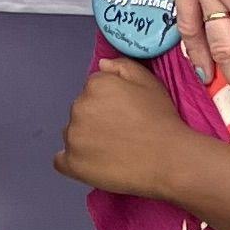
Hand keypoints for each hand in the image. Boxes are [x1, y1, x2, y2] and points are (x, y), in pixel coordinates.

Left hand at [55, 55, 193, 203]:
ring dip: (86, 138)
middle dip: (96, 118)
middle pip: (82, 110)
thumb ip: (122, 66)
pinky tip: (92, 162)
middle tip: (120, 132)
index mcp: (95, 85)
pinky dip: (74, 160)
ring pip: (73, 133)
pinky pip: (61, 160)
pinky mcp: (72, 164)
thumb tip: (102, 65)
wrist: (168, 159)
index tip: (124, 113)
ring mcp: (73, 136)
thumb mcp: (149, 81)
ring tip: (112, 149)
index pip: (94, 89)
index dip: (110, 101)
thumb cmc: (161, 120)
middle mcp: (78, 107)